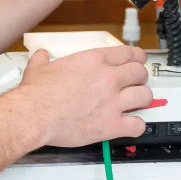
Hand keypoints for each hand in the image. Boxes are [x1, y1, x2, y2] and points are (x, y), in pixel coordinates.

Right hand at [9, 46, 151, 147]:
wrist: (35, 114)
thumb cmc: (38, 93)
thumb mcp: (39, 67)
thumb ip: (43, 59)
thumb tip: (41, 55)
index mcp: (94, 60)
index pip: (128, 53)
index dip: (137, 57)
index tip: (138, 60)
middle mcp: (108, 78)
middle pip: (140, 73)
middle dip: (140, 77)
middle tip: (135, 82)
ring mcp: (113, 101)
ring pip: (145, 96)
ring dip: (142, 99)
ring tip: (136, 103)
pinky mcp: (112, 125)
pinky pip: (138, 125)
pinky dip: (137, 126)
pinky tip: (130, 125)